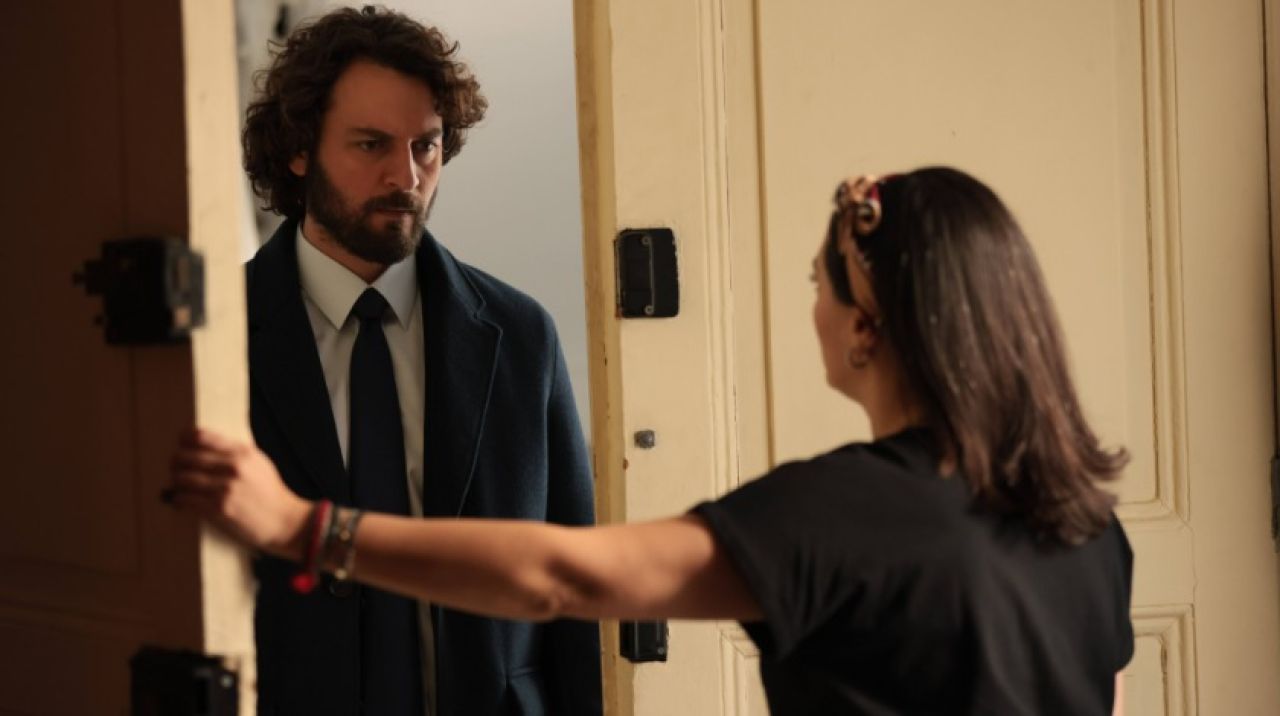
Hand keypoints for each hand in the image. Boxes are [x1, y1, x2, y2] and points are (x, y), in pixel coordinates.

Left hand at [167, 428, 310, 559]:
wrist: (285, 520)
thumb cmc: (271, 493)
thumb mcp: (259, 462)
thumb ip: (236, 452)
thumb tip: (206, 446)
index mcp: (242, 452)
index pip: (201, 437)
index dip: (185, 439)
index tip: (181, 443)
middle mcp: (233, 468)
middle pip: (185, 458)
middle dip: (175, 463)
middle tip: (175, 468)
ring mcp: (225, 489)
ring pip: (182, 479)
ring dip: (176, 483)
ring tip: (178, 486)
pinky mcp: (218, 509)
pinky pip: (185, 500)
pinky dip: (178, 500)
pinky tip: (180, 501)